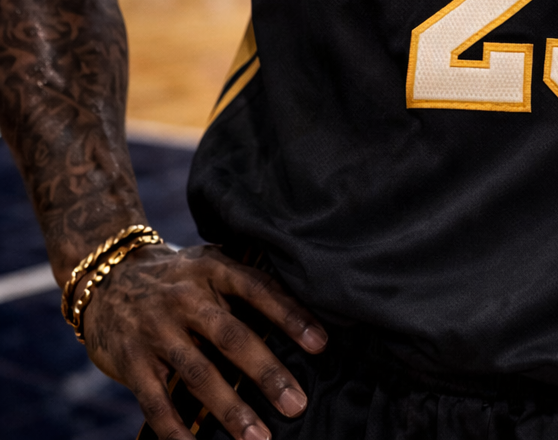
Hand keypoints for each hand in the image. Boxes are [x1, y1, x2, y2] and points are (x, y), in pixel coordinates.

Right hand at [81, 242, 327, 439]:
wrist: (107, 275)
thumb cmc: (177, 278)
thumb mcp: (208, 264)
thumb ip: (242, 285)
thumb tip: (300, 317)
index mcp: (212, 268)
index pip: (258, 289)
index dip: (290, 315)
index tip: (321, 345)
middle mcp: (185, 297)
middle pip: (231, 336)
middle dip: (267, 373)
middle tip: (297, 403)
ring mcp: (156, 330)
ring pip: (198, 373)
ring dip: (231, 409)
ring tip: (259, 437)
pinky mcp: (131, 361)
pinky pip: (156, 401)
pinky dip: (176, 429)